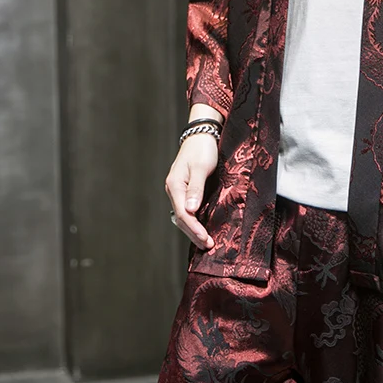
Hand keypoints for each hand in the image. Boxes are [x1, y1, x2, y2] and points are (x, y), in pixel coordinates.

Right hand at [164, 134, 218, 249]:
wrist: (201, 136)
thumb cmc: (202, 150)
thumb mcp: (200, 167)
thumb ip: (196, 188)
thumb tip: (191, 211)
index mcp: (175, 185)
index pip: (183, 214)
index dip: (194, 228)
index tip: (206, 239)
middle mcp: (174, 190)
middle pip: (181, 218)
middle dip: (194, 233)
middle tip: (208, 246)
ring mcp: (178, 191)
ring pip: (183, 216)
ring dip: (193, 230)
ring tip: (205, 243)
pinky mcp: (185, 190)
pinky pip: (187, 210)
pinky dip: (194, 221)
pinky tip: (202, 228)